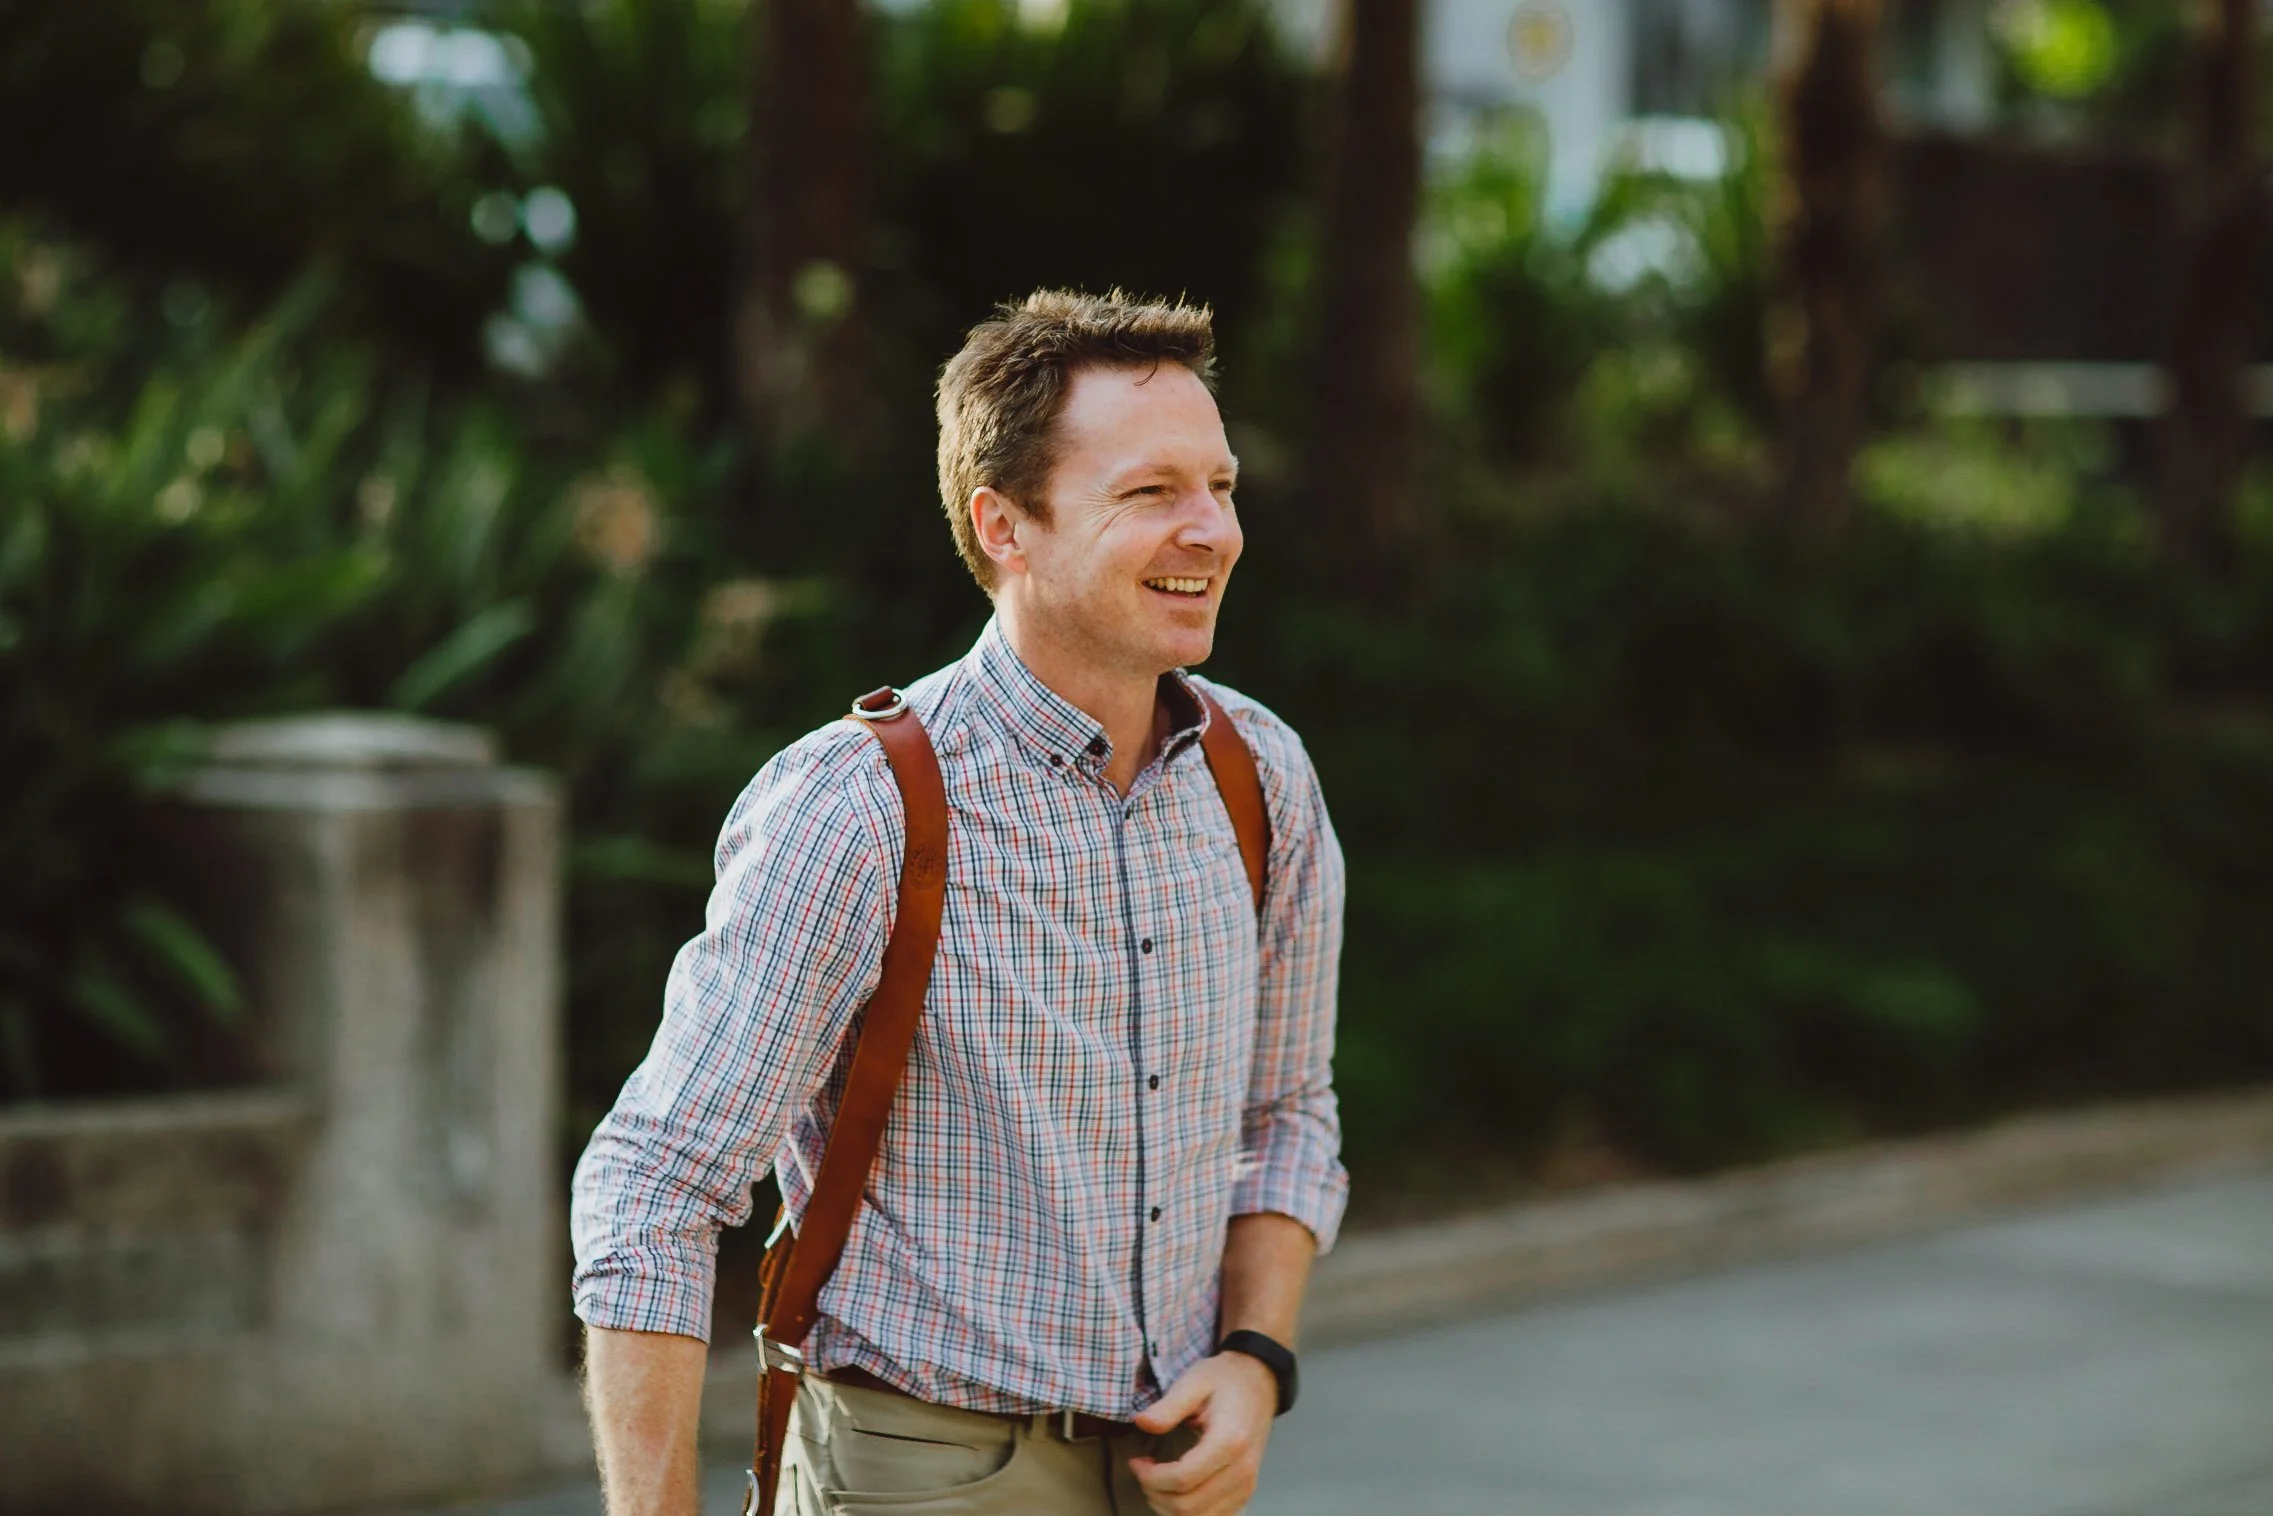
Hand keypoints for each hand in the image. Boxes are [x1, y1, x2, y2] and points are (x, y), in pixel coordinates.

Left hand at [1127, 1350, 1277, 1515]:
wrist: (1258, 1382)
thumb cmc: (1224, 1380)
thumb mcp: (1194, 1381)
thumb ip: (1168, 1405)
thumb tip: (1142, 1423)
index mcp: (1229, 1441)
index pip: (1183, 1479)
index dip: (1151, 1478)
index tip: (1136, 1462)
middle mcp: (1242, 1470)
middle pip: (1188, 1506)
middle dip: (1155, 1494)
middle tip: (1143, 1472)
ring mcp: (1246, 1485)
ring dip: (1169, 1507)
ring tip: (1156, 1483)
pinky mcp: (1246, 1493)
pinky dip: (1188, 1513)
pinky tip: (1175, 1492)